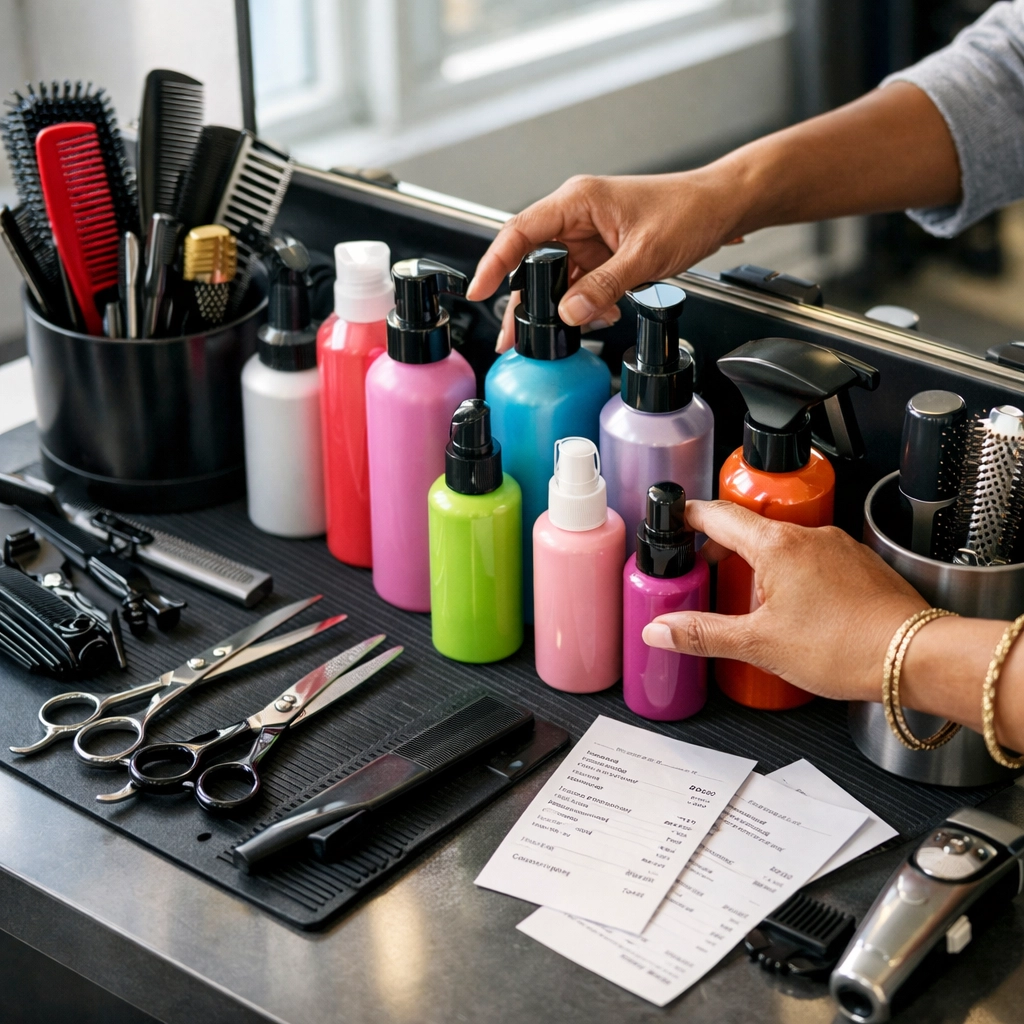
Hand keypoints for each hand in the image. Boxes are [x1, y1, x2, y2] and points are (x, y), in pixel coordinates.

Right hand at [466, 170, 744, 351]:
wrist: (721, 207)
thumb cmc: (689, 210)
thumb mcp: (645, 254)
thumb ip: (605, 286)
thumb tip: (569, 313)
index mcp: (577, 201)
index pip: (520, 232)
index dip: (495, 262)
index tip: (478, 290)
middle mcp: (576, 217)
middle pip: (533, 262)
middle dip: (525, 301)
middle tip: (513, 337)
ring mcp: (588, 237)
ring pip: (557, 280)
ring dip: (560, 309)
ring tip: (558, 337)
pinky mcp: (602, 254)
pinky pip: (581, 285)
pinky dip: (585, 306)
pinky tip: (599, 318)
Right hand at [641, 501, 926, 701]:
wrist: (917, 657)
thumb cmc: (847, 647)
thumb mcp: (759, 644)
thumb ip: (703, 634)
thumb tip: (660, 629)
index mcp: (776, 546)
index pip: (718, 515)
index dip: (689, 516)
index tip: (676, 518)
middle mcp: (808, 536)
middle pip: (749, 529)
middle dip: (722, 548)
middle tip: (706, 573)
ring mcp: (838, 547)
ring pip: (784, 544)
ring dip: (759, 564)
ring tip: (751, 601)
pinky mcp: (859, 564)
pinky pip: (813, 557)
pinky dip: (793, 573)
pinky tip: (796, 609)